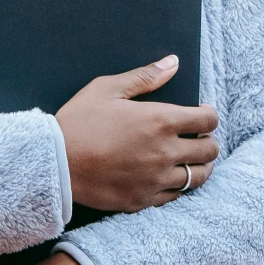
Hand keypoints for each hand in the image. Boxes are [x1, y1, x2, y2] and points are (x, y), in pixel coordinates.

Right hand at [55, 56, 217, 210]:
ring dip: (199, 166)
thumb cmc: (78, 121)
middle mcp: (164, 153)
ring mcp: (155, 181)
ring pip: (197, 177)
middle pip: (209, 150)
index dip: (209, 114)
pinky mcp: (143, 201)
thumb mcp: (107, 89)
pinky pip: (175, 196)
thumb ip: (145, 76)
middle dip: (208, 140)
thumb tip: (173, 63)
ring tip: (189, 159)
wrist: (54, 163)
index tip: (202, 113)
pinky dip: (177, 185)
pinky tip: (166, 177)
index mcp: (160, 121)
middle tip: (197, 137)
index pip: (207, 120)